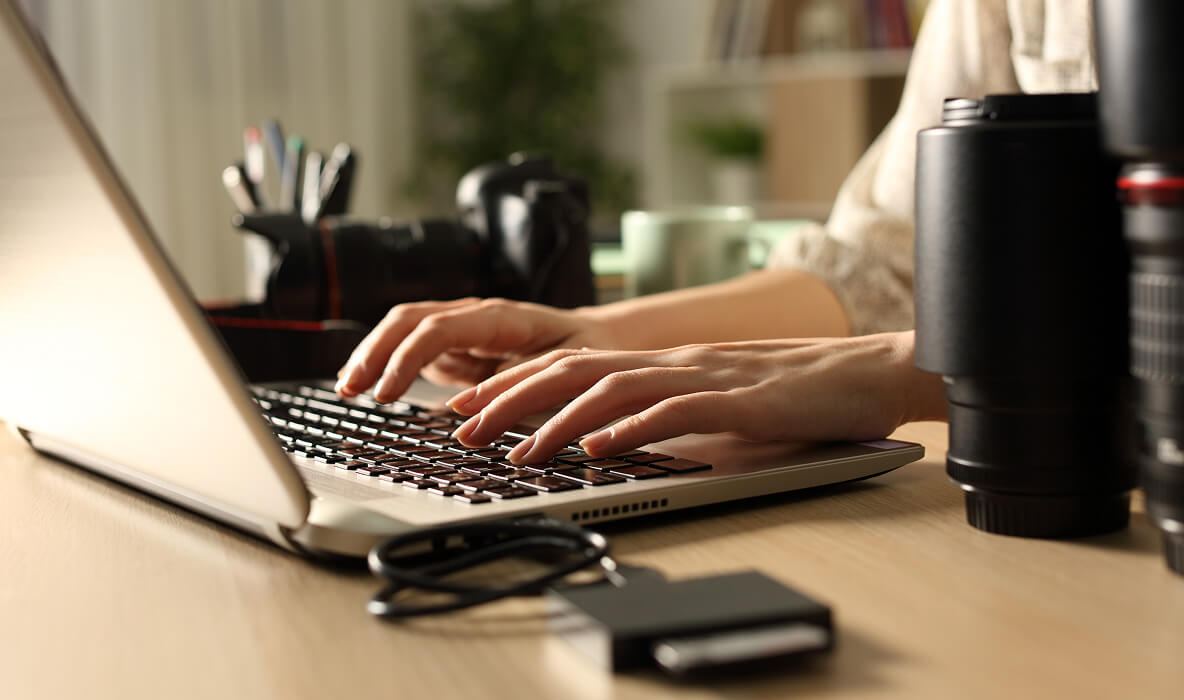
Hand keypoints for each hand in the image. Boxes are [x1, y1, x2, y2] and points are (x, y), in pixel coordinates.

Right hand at [335, 298, 614, 402]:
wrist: (596, 340)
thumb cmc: (583, 355)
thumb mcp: (558, 375)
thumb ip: (515, 389)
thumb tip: (464, 415)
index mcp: (500, 316)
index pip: (439, 327)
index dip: (407, 358)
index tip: (386, 393)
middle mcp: (473, 314)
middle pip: (409, 319)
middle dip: (375, 352)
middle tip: (352, 390)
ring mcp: (461, 327)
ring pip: (403, 329)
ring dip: (372, 355)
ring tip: (348, 388)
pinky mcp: (455, 345)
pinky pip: (411, 347)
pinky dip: (385, 363)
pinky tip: (364, 384)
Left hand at [446, 331, 945, 462]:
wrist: (872, 372)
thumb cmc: (799, 393)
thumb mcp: (716, 401)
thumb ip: (665, 411)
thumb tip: (608, 438)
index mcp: (665, 363)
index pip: (574, 366)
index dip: (516, 385)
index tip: (469, 409)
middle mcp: (675, 362)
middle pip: (575, 371)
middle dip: (511, 400)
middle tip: (463, 430)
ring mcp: (707, 377)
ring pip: (612, 387)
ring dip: (556, 420)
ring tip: (517, 451)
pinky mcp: (742, 401)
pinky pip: (675, 411)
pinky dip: (631, 429)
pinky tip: (600, 449)